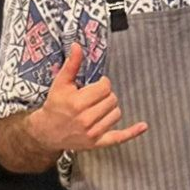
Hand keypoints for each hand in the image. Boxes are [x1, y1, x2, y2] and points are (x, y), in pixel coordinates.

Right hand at [31, 44, 147, 154]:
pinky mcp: (97, 142)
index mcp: (77, 102)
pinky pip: (119, 138)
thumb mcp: (60, 83)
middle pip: (112, 99)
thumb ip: (71, 64)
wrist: (47, 132)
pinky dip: (132, 132)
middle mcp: (85, 119)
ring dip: (111, 108)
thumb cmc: (54, 106)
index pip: (105, 87)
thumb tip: (77, 46)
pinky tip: (143, 126)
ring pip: (116, 113)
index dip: (102, 83)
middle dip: (105, 95)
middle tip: (94, 97)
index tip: (96, 85)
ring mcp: (92, 133)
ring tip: (98, 107)